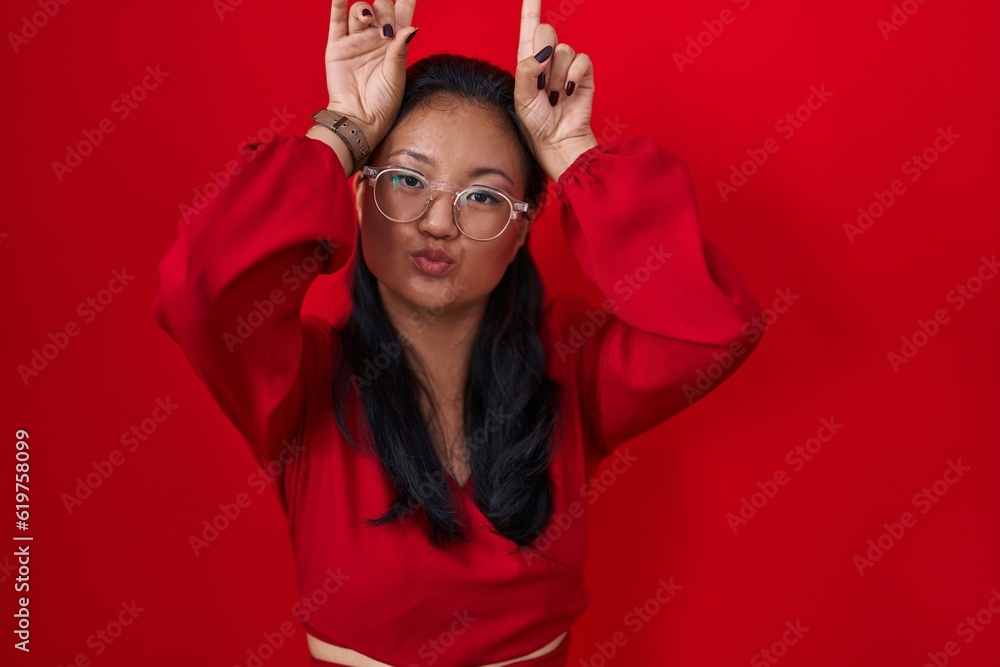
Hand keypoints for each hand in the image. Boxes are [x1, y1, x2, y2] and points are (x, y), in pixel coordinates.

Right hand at [322, 0, 418, 147]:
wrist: (360, 119)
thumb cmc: (383, 103)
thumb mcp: (396, 75)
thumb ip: (400, 50)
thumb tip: (411, 28)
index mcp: (394, 44)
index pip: (402, 12)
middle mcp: (375, 38)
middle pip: (381, 8)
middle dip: (385, 9)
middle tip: (386, 27)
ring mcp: (356, 41)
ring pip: (360, 11)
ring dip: (366, 10)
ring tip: (369, 19)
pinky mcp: (337, 47)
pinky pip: (337, 20)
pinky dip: (338, 4)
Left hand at [514, 0, 598, 181]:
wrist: (558, 141)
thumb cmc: (536, 123)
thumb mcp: (521, 97)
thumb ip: (527, 69)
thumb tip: (544, 51)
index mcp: (528, 61)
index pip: (528, 27)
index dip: (531, 7)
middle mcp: (547, 59)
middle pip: (546, 31)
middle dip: (543, 56)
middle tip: (542, 83)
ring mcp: (566, 66)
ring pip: (563, 49)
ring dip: (557, 76)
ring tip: (555, 96)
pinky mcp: (584, 74)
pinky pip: (581, 59)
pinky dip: (574, 76)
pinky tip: (569, 92)